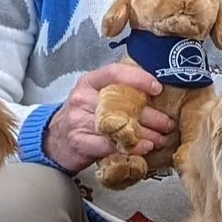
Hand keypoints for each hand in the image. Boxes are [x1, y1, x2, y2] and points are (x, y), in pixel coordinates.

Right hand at [43, 62, 173, 173]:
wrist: (54, 140)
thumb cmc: (82, 116)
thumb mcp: (96, 96)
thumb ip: (118, 92)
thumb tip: (156, 94)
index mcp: (90, 81)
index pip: (115, 72)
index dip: (139, 79)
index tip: (158, 88)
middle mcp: (82, 97)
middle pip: (122, 103)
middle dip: (151, 115)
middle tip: (168, 123)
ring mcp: (78, 119)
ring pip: (118, 125)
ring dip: (145, 134)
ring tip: (160, 139)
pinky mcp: (79, 141)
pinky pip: (109, 144)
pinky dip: (130, 148)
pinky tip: (143, 149)